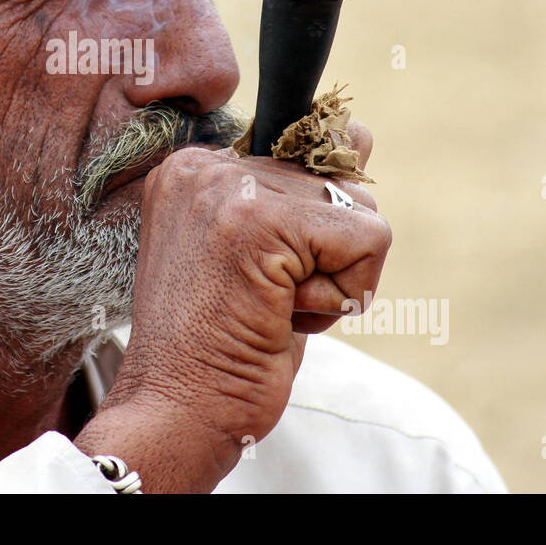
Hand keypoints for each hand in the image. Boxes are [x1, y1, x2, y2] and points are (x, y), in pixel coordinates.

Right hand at [74, 120, 389, 491]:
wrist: (176, 410)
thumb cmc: (221, 347)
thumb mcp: (265, 257)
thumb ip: (304, 193)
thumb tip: (358, 134)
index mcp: (195, 169)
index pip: (306, 158)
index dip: (309, 236)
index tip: (254, 279)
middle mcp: (205, 165)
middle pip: (339, 187)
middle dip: (324, 258)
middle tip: (262, 301)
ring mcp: (228, 187)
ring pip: (359, 212)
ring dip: (334, 279)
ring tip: (270, 310)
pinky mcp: (259, 220)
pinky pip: (369, 241)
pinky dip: (346, 295)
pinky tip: (283, 317)